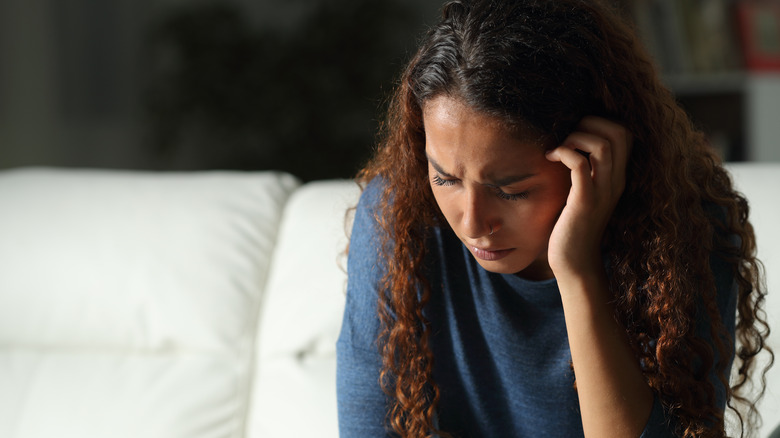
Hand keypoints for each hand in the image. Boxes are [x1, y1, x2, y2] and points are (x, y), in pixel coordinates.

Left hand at [544, 116, 631, 280]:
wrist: (574, 262)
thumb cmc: (572, 225)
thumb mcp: (582, 192)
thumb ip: (584, 170)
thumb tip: (566, 143)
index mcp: (617, 177)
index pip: (625, 133)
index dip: (601, 122)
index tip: (576, 132)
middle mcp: (615, 181)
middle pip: (619, 132)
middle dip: (590, 123)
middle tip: (567, 136)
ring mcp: (602, 192)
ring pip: (603, 145)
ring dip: (576, 136)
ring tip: (558, 147)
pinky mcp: (584, 202)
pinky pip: (580, 165)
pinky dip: (564, 152)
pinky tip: (550, 158)